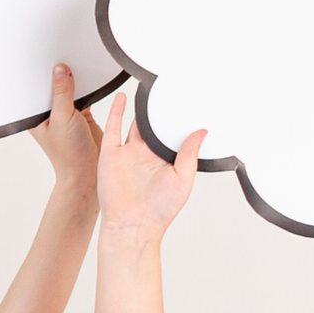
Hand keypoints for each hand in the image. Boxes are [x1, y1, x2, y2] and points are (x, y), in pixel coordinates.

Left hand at [29, 64, 101, 196]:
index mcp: (35, 114)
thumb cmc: (67, 152)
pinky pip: (84, 94)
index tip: (45, 56)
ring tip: (77, 62)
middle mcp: (49, 111)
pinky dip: (88, 88)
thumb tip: (60, 69)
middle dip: (58, 74)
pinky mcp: (81, 113)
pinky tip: (91, 78)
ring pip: (69, 88)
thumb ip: (62, 93)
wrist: (88, 169)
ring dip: (74, 80)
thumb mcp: (62, 117)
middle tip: (64, 55)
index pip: (35, 88)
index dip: (39, 73)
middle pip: (53, 85)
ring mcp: (65, 111)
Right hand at [93, 83, 201, 251]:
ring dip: (139, 107)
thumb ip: (189, 154)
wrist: (132, 224)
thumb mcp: (183, 179)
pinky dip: (117, 111)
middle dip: (159, 109)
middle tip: (167, 87)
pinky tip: (124, 97)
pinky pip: (113, 127)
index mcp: (164, 160)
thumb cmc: (160, 210)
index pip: (172, 133)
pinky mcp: (111, 154)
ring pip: (135, 123)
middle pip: (153, 125)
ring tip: (146, 87)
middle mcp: (146, 155)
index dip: (179, 118)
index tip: (189, 101)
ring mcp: (128, 153)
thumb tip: (202, 131)